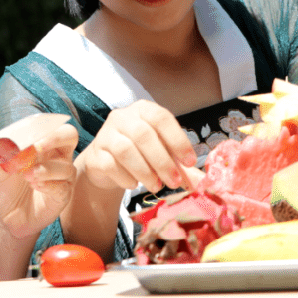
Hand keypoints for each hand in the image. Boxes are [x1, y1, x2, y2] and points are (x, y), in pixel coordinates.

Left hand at [0, 122, 78, 239]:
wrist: (3, 218)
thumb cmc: (2, 189)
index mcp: (38, 144)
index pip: (50, 125)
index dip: (43, 125)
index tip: (29, 132)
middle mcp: (54, 156)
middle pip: (69, 135)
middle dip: (55, 137)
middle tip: (37, 146)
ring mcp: (61, 176)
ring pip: (66, 166)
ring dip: (45, 170)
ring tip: (27, 177)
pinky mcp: (62, 195)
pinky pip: (63, 187)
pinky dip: (48, 185)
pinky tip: (35, 186)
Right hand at [77, 100, 196, 193]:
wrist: (106, 164)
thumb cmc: (141, 154)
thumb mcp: (162, 153)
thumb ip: (180, 164)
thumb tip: (203, 183)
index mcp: (143, 110)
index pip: (161, 118)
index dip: (177, 139)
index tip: (190, 162)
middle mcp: (122, 117)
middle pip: (143, 135)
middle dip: (162, 161)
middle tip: (174, 182)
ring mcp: (106, 134)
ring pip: (125, 150)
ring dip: (145, 172)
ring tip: (156, 186)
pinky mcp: (95, 153)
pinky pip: (111, 165)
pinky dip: (126, 178)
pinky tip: (134, 184)